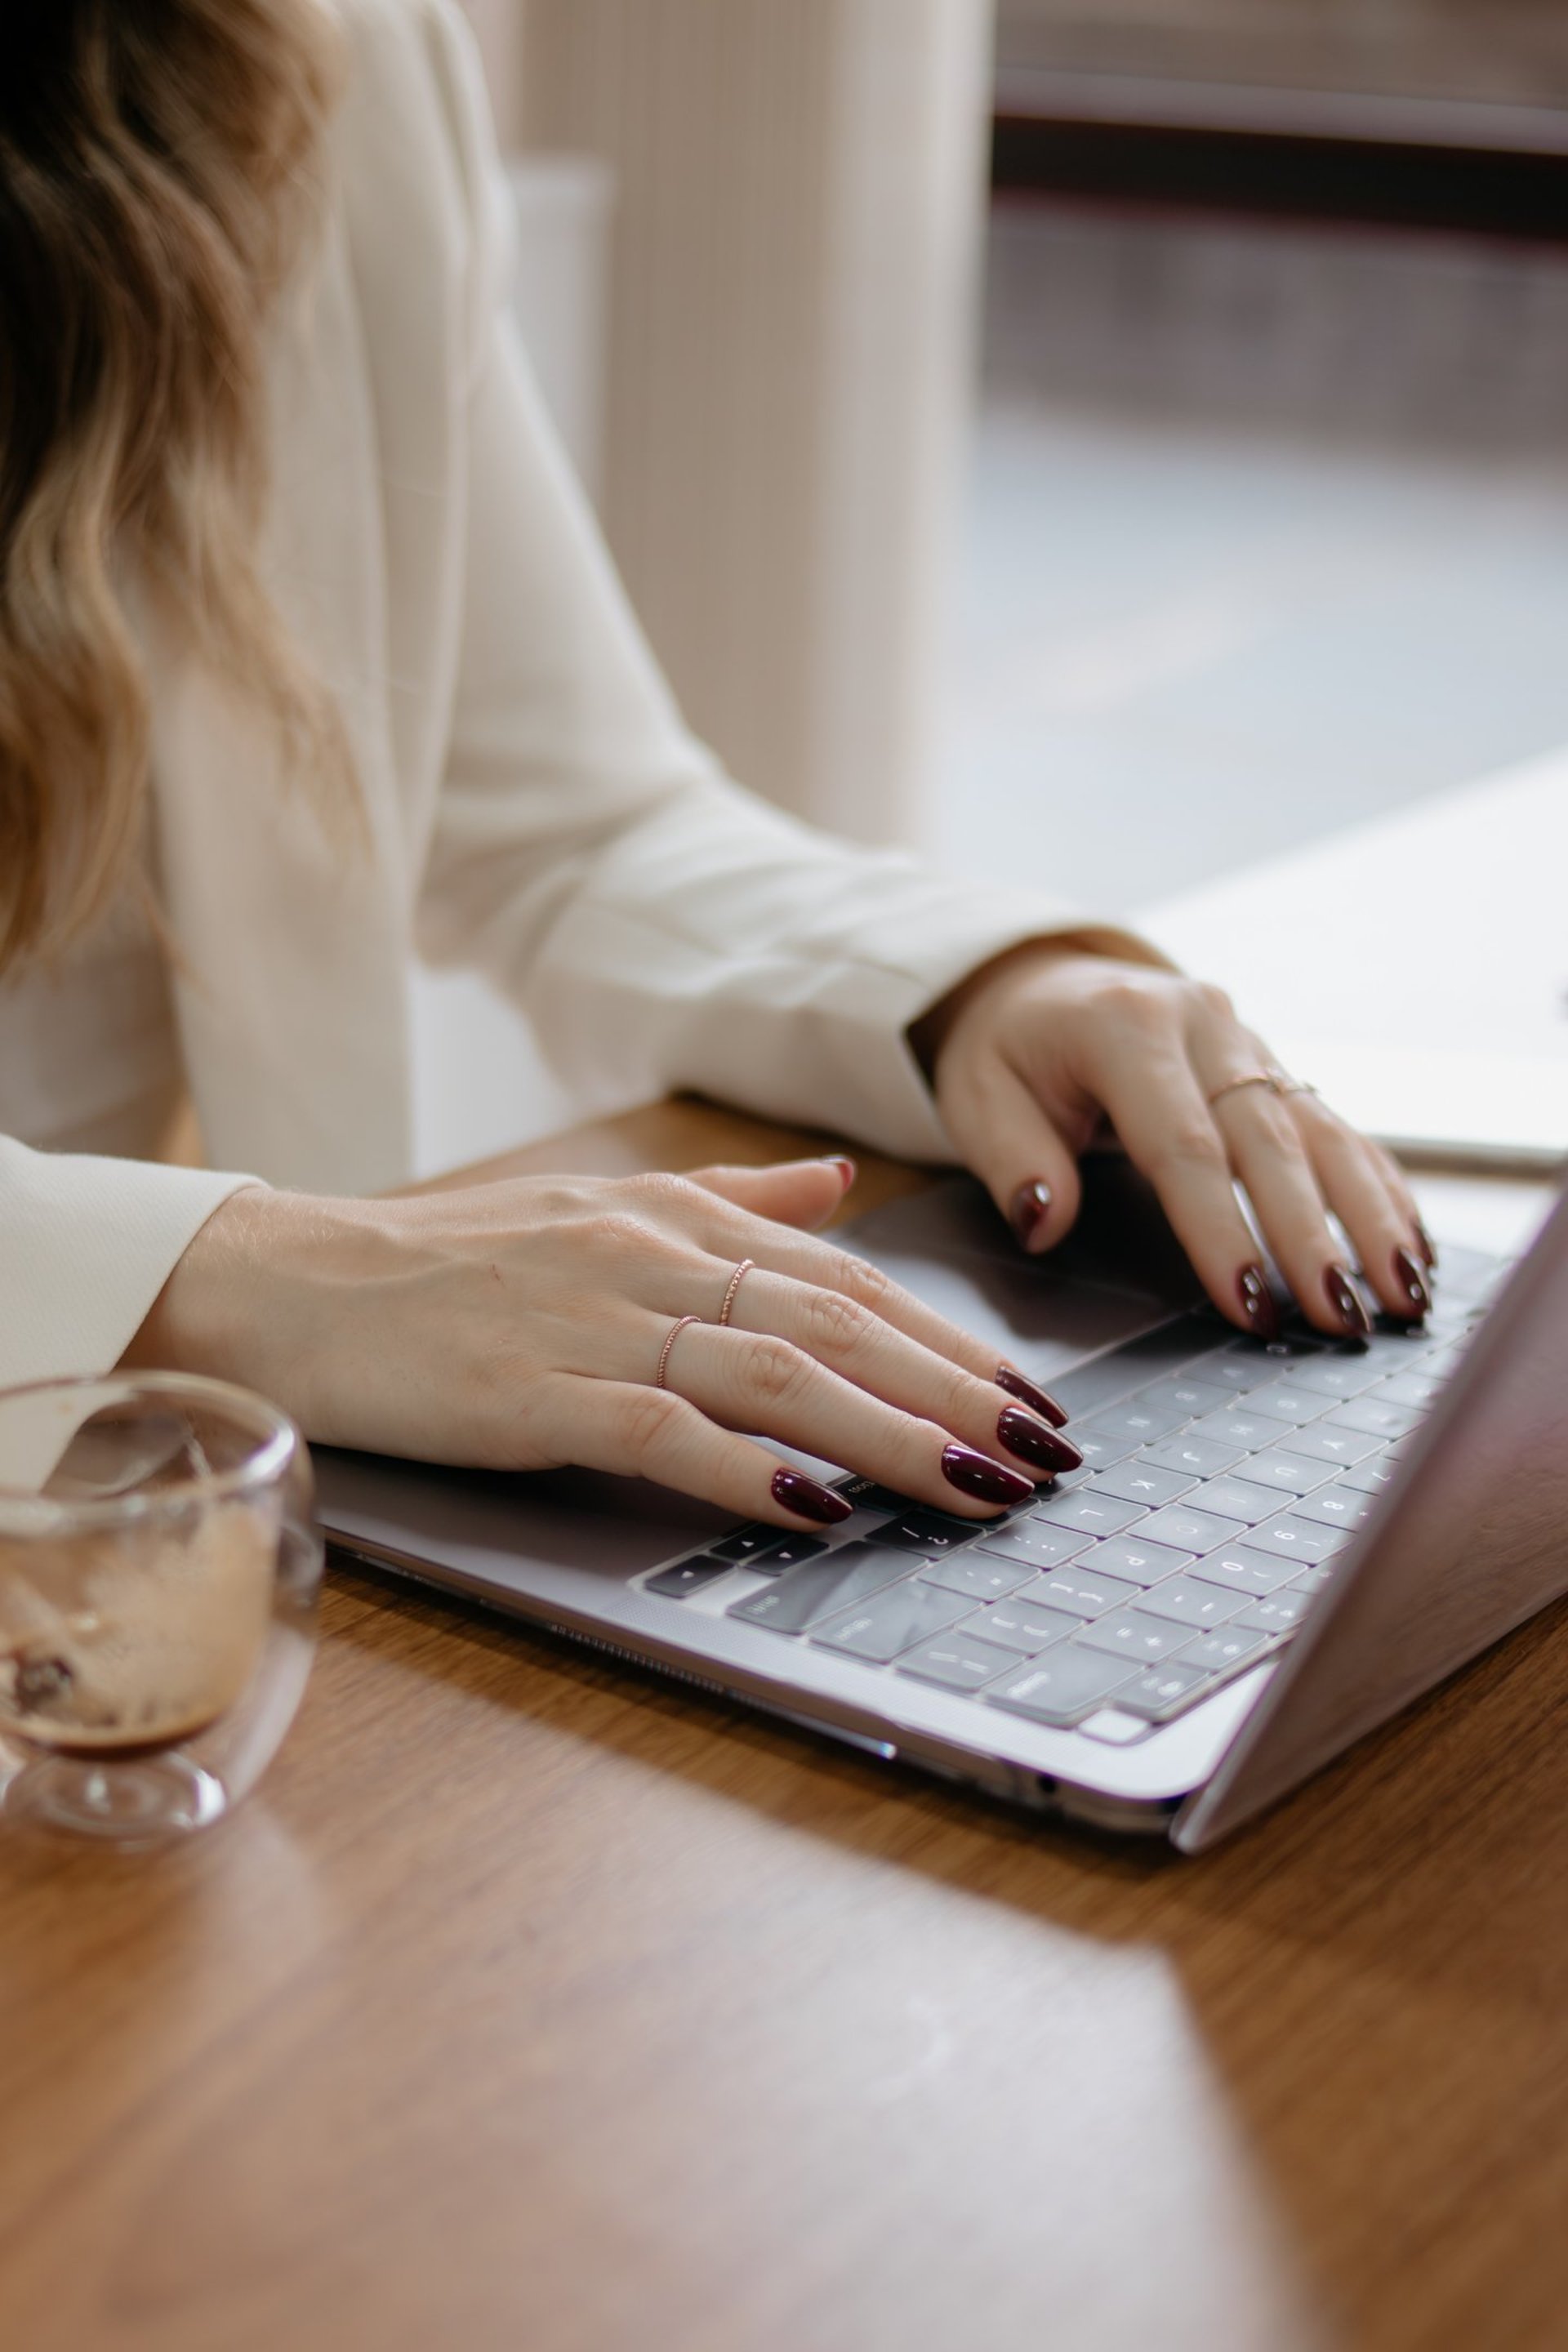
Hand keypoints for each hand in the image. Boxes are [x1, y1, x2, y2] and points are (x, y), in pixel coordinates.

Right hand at [128, 1158, 1080, 1528]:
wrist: (293, 1284)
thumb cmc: (448, 1260)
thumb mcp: (600, 1205)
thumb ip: (731, 1201)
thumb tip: (839, 1189)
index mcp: (677, 1219)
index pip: (849, 1283)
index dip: (952, 1343)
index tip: (1031, 1400)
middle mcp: (651, 1259)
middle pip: (836, 1327)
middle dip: (956, 1394)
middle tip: (1047, 1457)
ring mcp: (593, 1324)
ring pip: (774, 1374)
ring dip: (890, 1435)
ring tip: (979, 1487)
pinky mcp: (531, 1394)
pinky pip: (660, 1430)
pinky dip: (745, 1467)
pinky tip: (818, 1505)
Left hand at [913, 944, 1433, 1338]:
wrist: (1042, 986)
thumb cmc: (1010, 1052)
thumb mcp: (979, 1096)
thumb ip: (1013, 1158)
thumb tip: (1044, 1220)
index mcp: (1125, 1028)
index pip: (1183, 1144)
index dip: (1221, 1228)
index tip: (1250, 1301)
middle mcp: (1203, 1026)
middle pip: (1267, 1142)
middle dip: (1309, 1236)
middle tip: (1341, 1318)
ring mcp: (1248, 1043)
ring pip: (1320, 1134)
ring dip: (1366, 1218)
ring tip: (1403, 1294)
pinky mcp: (1274, 1067)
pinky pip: (1336, 1128)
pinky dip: (1377, 1189)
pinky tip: (1410, 1246)